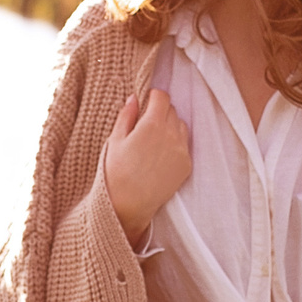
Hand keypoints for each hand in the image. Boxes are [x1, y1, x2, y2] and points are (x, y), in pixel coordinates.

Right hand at [103, 89, 190, 247]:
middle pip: (172, 110)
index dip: (153, 96)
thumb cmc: (116, 172)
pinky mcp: (186, 165)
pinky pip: (184, 145)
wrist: (128, 205)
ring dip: (170, 126)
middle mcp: (171, 134)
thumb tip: (134, 98)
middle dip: (160, 111)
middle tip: (146, 124)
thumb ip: (127, 116)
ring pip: (181, 126)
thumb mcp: (115, 140)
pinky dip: (175, 144)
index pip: (162, 97)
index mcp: (152, 124)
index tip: (147, 101)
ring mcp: (182, 151)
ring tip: (153, 140)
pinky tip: (160, 155)